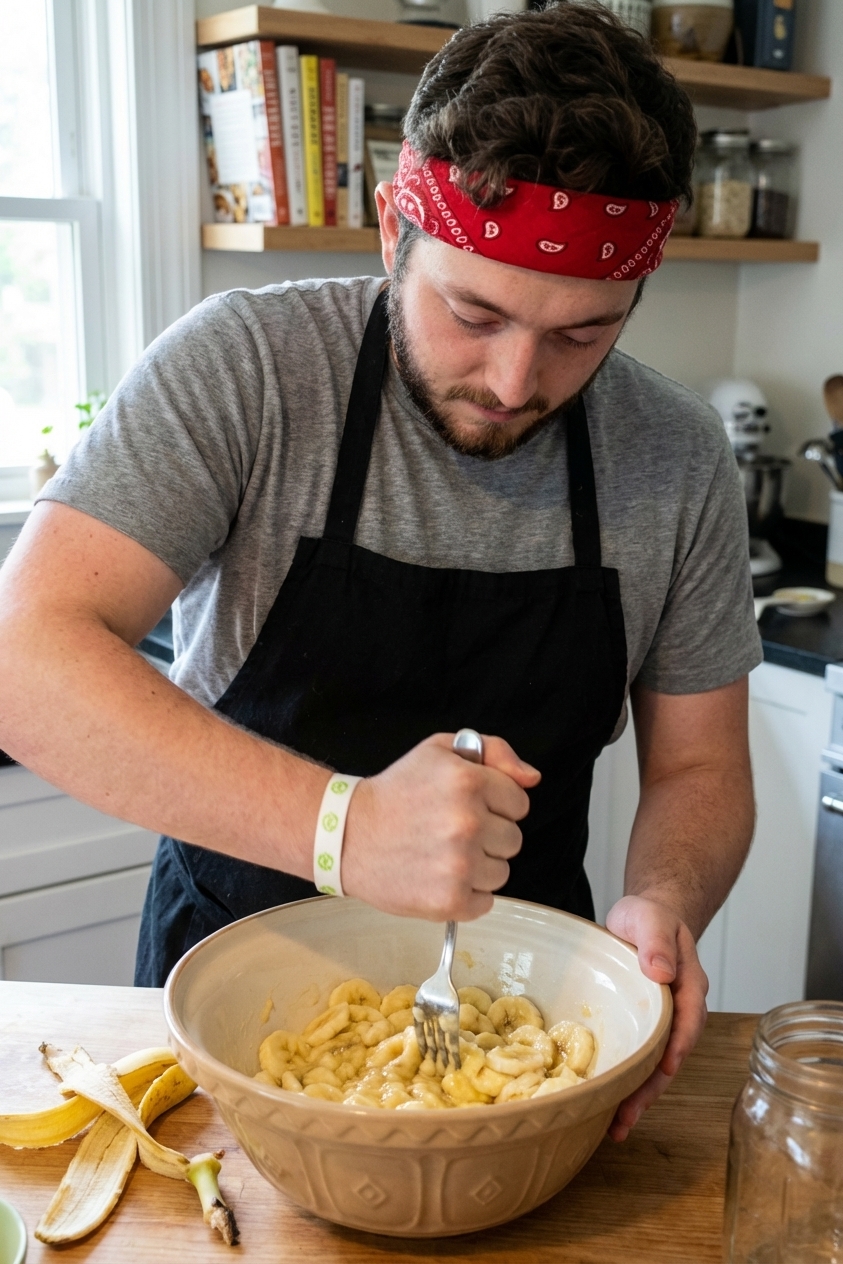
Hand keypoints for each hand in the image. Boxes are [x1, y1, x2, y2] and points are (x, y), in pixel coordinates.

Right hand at [342, 733, 540, 920]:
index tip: (469, 806)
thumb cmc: (397, 792)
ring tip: (442, 854)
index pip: (519, 803)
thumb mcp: (441, 750)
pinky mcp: (449, 900)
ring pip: (501, 872)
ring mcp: (459, 865)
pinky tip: (438, 877)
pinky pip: (485, 902)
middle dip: (488, 835)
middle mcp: (467, 823)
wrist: (347, 835)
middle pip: (513, 839)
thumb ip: (494, 752)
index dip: (496, 804)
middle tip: (451, 831)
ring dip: (479, 866)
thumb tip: (532, 778)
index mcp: (468, 781)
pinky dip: (467, 895)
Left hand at [604, 894, 708, 1141]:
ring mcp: (658, 1026)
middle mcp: (677, 1013)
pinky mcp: (637, 1030)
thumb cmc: (649, 918)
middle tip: (626, 1118)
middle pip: (668, 1056)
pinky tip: (605, 1105)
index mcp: (688, 987)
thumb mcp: (651, 919)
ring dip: (636, 1096)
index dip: (676, 1048)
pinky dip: (623, 1082)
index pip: (688, 1022)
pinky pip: (634, 1059)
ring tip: (614, 1127)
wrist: (643, 921)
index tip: (664, 1071)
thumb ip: (657, 942)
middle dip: (650, 1089)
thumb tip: (661, 971)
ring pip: (651, 1066)